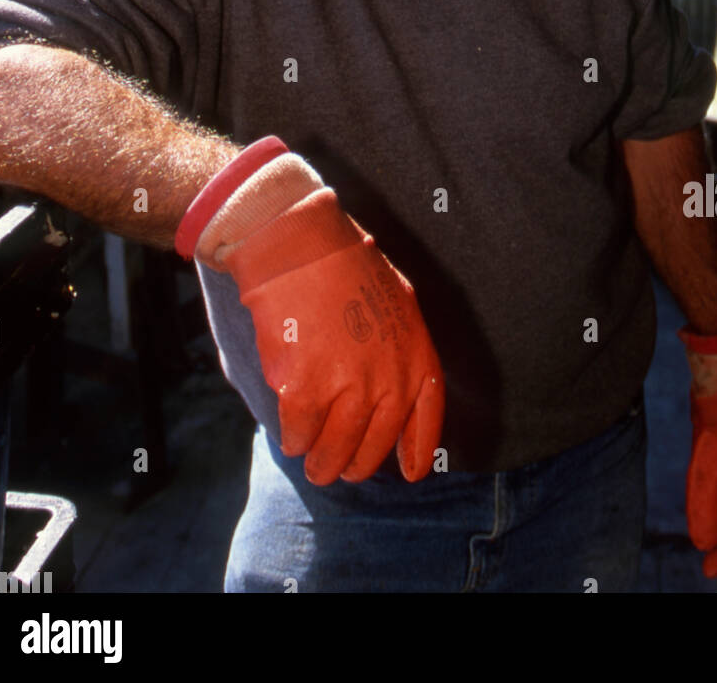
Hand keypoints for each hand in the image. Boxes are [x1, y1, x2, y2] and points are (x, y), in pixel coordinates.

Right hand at [183, 143, 444, 485]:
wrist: (297, 244)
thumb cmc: (341, 264)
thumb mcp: (394, 299)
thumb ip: (398, 347)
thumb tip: (395, 390)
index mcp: (415, 352)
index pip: (426, 418)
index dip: (417, 450)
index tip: (409, 472)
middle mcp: (389, 376)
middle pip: (375, 445)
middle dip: (356, 464)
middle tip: (340, 468)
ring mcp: (349, 386)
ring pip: (336, 451)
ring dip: (323, 464)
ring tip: (313, 463)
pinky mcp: (306, 390)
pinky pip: (299, 434)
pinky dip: (293, 438)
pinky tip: (290, 433)